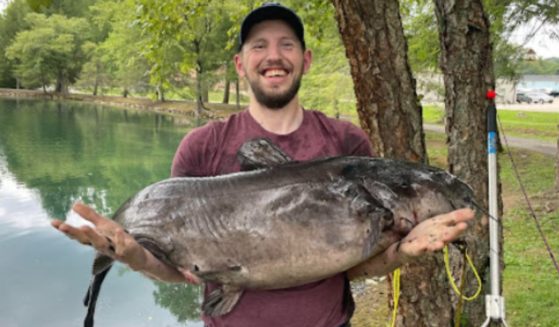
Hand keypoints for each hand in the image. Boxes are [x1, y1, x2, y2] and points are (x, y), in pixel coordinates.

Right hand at [51, 202, 147, 270]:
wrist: (135, 255)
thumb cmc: (116, 239)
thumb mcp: (103, 225)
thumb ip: (90, 215)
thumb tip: (74, 204)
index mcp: (94, 239)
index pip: (77, 234)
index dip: (66, 229)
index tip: (53, 222)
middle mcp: (100, 245)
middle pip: (85, 240)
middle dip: (74, 233)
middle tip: (63, 226)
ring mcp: (112, 249)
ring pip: (101, 244)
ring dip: (93, 236)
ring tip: (85, 227)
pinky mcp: (125, 251)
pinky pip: (122, 245)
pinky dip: (120, 238)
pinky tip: (118, 230)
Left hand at [52, 202, 201, 284]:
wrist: (147, 265)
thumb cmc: (160, 266)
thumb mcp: (172, 271)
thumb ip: (182, 274)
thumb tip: (197, 281)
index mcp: (133, 256)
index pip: (127, 251)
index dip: (123, 245)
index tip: (119, 237)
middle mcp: (118, 252)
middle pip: (103, 245)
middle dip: (93, 238)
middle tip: (83, 230)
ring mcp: (109, 244)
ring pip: (90, 239)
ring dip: (74, 232)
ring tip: (58, 224)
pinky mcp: (107, 235)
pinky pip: (92, 228)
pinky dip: (81, 220)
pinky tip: (68, 212)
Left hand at [397, 208, 473, 260]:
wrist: (409, 245)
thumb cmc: (426, 233)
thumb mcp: (439, 221)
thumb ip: (454, 217)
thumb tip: (472, 211)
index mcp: (443, 231)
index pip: (453, 225)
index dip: (460, 221)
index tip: (471, 215)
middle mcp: (438, 239)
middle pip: (447, 236)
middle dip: (455, 231)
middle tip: (463, 226)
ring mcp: (427, 245)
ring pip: (435, 245)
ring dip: (438, 244)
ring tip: (441, 243)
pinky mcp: (416, 250)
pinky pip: (419, 249)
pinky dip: (422, 248)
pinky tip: (425, 246)